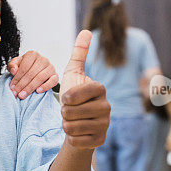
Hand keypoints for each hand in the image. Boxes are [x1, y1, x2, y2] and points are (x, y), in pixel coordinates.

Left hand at [7, 50, 58, 98]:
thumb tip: (14, 70)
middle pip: (31, 73)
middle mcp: (43, 59)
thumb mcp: (16, 64)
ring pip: (40, 78)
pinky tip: (38, 91)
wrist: (36, 70)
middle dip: (22, 85)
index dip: (17, 78)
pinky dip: (45, 86)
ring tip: (23, 95)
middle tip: (16, 93)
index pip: (24, 67)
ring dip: (30, 88)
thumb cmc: (26, 67)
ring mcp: (50, 67)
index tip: (12, 87)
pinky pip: (52, 81)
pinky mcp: (55, 75)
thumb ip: (12, 65)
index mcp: (32, 55)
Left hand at [59, 31, 109, 148]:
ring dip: (65, 124)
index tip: (67, 98)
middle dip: (63, 112)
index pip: (73, 95)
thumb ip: (79, 53)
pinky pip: (75, 140)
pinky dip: (70, 138)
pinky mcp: (100, 140)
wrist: (78, 121)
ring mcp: (105, 125)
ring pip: (71, 127)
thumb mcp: (74, 73)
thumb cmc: (75, 96)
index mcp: (100, 89)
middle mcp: (107, 107)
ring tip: (72, 120)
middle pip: (70, 112)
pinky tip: (77, 132)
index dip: (65, 98)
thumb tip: (86, 30)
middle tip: (70, 111)